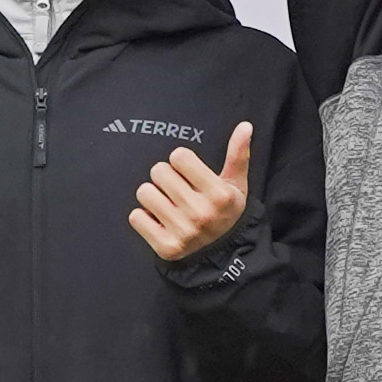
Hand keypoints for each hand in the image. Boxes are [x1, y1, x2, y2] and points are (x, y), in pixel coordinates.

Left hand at [129, 122, 258, 262]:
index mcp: (219, 194)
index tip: (187, 173)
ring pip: (144, 192)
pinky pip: (136, 217)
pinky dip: (143, 217)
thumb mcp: (237, 185)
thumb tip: (245, 125)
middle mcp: (201, 213)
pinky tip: (159, 221)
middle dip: (165, 177)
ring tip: (167, 204)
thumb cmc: (227, 212)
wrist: (225, 256)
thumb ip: (238, 154)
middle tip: (176, 190)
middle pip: (158, 171)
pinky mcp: (166, 248)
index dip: (180, 161)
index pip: (178, 156)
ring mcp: (183, 232)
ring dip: (152, 196)